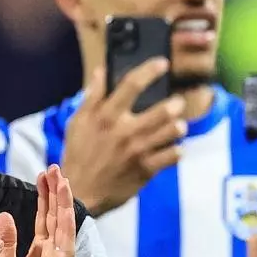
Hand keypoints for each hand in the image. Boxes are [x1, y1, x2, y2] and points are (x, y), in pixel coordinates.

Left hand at [0, 166, 75, 256]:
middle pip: (57, 221)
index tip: (43, 174)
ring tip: (63, 187)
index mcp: (40, 254)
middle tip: (55, 168)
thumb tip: (5, 216)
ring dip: (64, 211)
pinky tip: (63, 227)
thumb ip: (7, 245)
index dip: (45, 197)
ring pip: (65, 235)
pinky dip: (64, 245)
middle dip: (57, 195)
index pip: (45, 219)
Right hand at [60, 60, 186, 216]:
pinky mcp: (146, 170)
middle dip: (175, 104)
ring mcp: (138, 152)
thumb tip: (102, 71)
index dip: (150, 70)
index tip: (163, 63)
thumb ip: (92, 96)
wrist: (79, 193)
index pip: (131, 85)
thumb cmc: (78, 155)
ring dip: (178, 126)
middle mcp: (124, 132)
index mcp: (106, 117)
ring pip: (173, 132)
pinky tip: (172, 148)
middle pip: (163, 110)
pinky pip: (173, 156)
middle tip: (176, 104)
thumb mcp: (78, 123)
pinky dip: (177, 150)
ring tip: (176, 126)